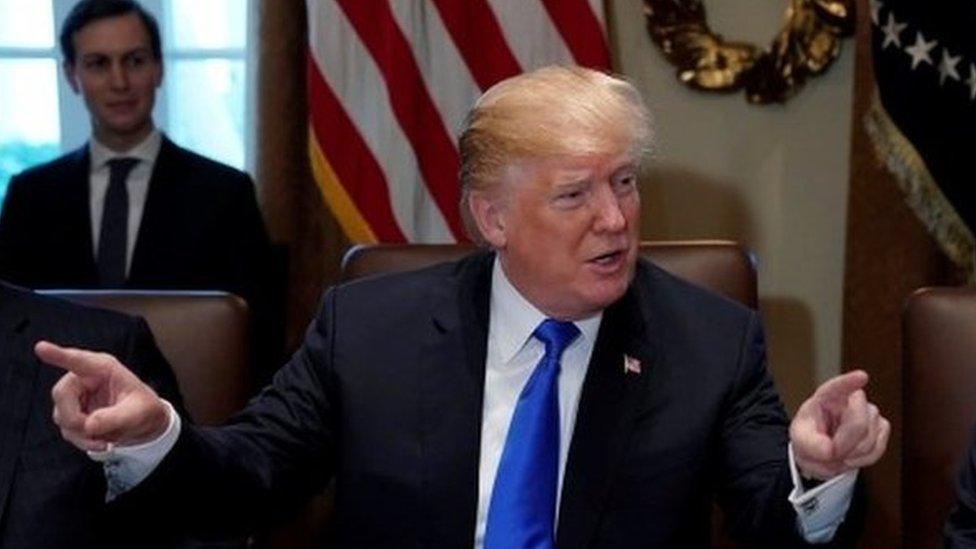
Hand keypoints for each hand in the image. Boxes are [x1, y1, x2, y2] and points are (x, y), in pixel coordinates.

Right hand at [38, 340, 169, 451]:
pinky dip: (83, 440)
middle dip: (74, 417)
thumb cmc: (144, 409)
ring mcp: (76, 397)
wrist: (145, 423)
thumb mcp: (137, 413)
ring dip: (82, 434)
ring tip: (107, 439)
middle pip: (62, 394)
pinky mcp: (73, 413)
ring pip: (62, 416)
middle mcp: (85, 379)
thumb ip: (114, 418)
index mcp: (103, 368)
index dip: (58, 355)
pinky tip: (101, 442)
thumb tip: (88, 426)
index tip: (41, 347)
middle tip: (93, 431)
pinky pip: (67, 430)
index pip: (78, 360)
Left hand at [789, 370, 889, 479]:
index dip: (849, 382)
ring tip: (838, 453)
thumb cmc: (810, 438)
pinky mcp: (881, 427)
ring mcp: (869, 412)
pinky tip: (851, 457)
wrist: (821, 451)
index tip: (861, 376)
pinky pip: (878, 448)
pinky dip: (863, 459)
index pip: (836, 388)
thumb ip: (811, 445)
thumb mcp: (800, 440)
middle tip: (831, 453)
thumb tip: (830, 450)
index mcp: (825, 398)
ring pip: (869, 438)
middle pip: (858, 422)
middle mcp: (850, 400)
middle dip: (845, 444)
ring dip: (852, 454)